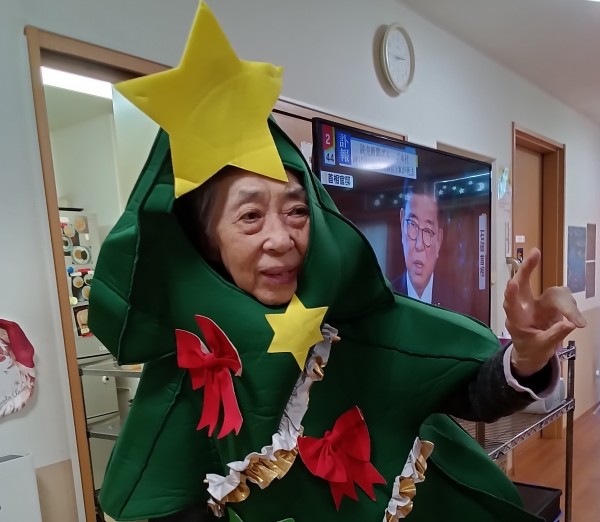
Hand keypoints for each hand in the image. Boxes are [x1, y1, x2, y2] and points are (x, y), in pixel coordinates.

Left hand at [503, 248, 585, 376]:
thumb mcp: (541, 348)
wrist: (532, 354)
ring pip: (554, 293)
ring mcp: (539, 304)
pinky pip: (565, 299)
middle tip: (535, 253)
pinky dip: (572, 308)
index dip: (511, 294)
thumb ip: (553, 335)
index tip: (512, 283)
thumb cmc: (531, 349)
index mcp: (516, 319)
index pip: (511, 305)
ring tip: (578, 323)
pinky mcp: (552, 304)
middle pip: (524, 283)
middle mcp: (525, 306)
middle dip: (528, 268)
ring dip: (568, 306)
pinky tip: (575, 319)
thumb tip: (569, 323)